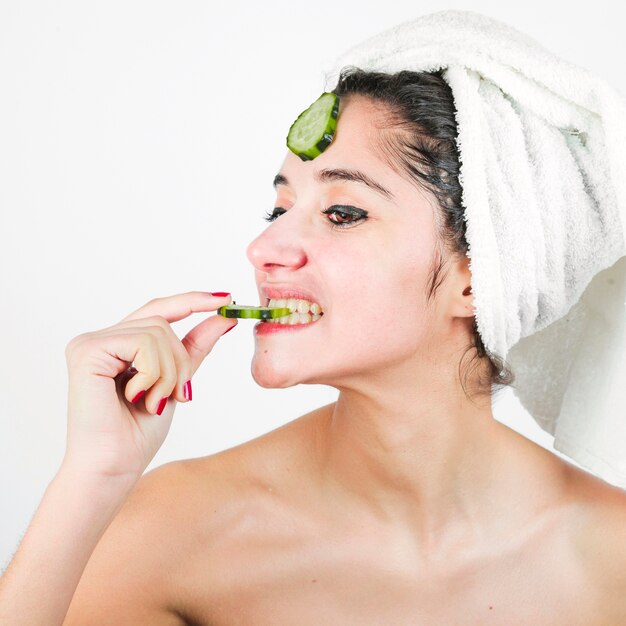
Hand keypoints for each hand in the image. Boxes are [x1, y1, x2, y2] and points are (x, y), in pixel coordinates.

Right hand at [61, 291, 236, 484]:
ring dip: (169, 372)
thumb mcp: (175, 382)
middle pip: (163, 322)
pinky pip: (142, 343)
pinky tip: (138, 397)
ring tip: (156, 401)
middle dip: (181, 361)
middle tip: (180, 395)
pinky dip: (153, 373)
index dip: (192, 301)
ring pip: (157, 331)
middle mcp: (101, 339)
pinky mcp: (87, 350)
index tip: (226, 297)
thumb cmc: (138, 432)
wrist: (114, 468)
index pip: (158, 311)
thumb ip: (194, 348)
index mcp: (118, 345)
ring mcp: (90, 342)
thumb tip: (224, 317)